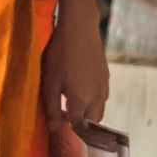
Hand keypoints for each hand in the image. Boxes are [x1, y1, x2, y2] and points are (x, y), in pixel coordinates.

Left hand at [39, 0, 109, 131]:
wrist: (80, 28)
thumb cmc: (60, 54)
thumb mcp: (50, 81)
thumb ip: (52, 107)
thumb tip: (54, 129)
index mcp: (82, 100)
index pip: (76, 125)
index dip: (66, 126)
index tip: (57, 123)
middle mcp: (98, 97)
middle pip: (92, 121)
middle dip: (80, 124)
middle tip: (65, 116)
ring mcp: (104, 86)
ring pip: (100, 109)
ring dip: (88, 113)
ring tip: (71, 104)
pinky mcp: (106, 76)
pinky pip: (102, 96)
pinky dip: (93, 100)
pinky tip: (80, 89)